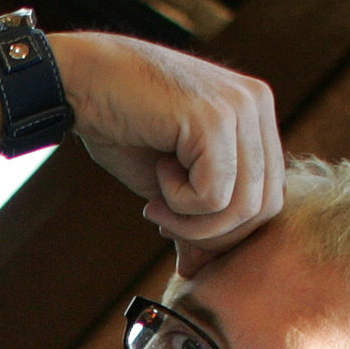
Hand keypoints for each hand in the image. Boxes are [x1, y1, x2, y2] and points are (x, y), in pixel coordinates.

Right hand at [50, 32, 282, 275]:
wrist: (81, 80)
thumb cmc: (119, 125)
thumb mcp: (166, 182)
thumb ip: (196, 216)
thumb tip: (198, 267)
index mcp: (254, 116)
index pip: (268, 197)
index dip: (225, 231)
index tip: (176, 230)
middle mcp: (257, 106)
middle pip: (264, 207)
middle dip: (212, 234)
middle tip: (164, 221)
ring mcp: (242, 109)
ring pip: (243, 207)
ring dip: (193, 222)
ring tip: (157, 202)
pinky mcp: (216, 119)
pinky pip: (214, 195)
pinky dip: (180, 202)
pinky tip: (158, 172)